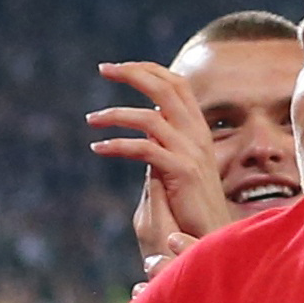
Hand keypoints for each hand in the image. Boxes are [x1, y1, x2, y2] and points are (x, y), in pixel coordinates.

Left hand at [91, 60, 229, 256]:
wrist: (212, 236)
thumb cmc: (192, 206)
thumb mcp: (180, 166)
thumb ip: (165, 144)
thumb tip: (146, 130)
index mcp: (197, 128)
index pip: (176, 83)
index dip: (149, 69)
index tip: (119, 66)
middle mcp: (197, 134)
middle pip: (166, 88)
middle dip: (133, 73)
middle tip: (103, 68)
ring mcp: (191, 152)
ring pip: (150, 118)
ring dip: (116, 114)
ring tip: (91, 119)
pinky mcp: (182, 171)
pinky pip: (144, 149)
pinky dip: (117, 145)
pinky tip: (98, 148)